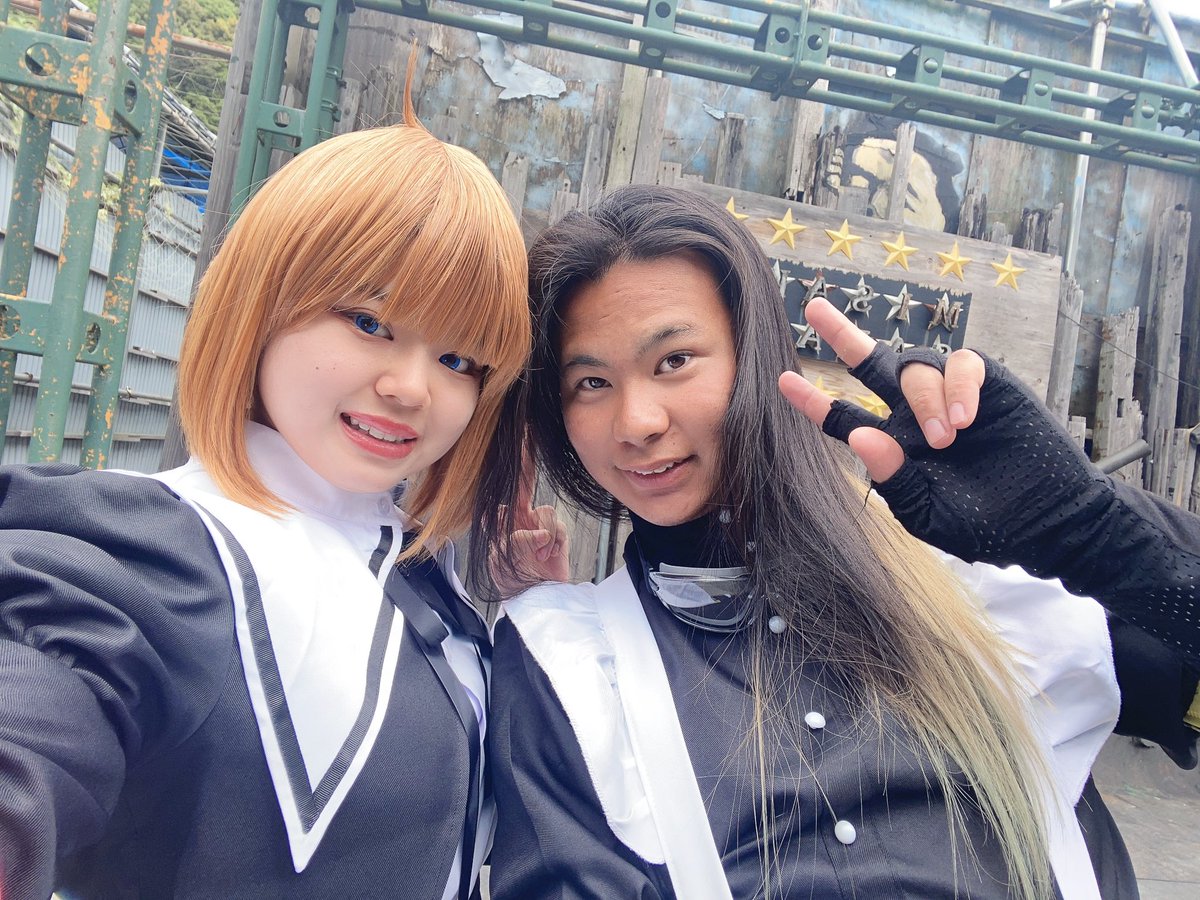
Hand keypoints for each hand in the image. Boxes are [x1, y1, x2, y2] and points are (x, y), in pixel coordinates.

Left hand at [489, 453, 570, 596]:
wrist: (534, 599)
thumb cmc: (512, 579)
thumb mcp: (496, 554)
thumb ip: (500, 531)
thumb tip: (506, 509)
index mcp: (508, 519)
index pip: (508, 489)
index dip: (511, 467)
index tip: (514, 440)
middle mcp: (526, 517)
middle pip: (527, 484)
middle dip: (526, 462)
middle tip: (526, 437)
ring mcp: (544, 526)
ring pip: (545, 511)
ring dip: (538, 536)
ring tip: (533, 556)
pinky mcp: (559, 537)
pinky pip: (556, 529)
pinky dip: (548, 544)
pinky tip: (544, 557)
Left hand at [775, 297, 1108, 567]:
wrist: (1049, 520)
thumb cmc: (986, 524)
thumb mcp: (929, 513)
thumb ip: (892, 478)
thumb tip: (858, 434)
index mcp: (892, 444)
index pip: (843, 416)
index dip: (814, 402)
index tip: (783, 382)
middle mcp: (913, 414)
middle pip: (870, 363)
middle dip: (842, 335)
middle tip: (814, 309)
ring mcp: (948, 395)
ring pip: (916, 367)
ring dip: (925, 398)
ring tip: (948, 437)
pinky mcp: (987, 383)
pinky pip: (961, 363)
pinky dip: (958, 385)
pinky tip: (968, 417)